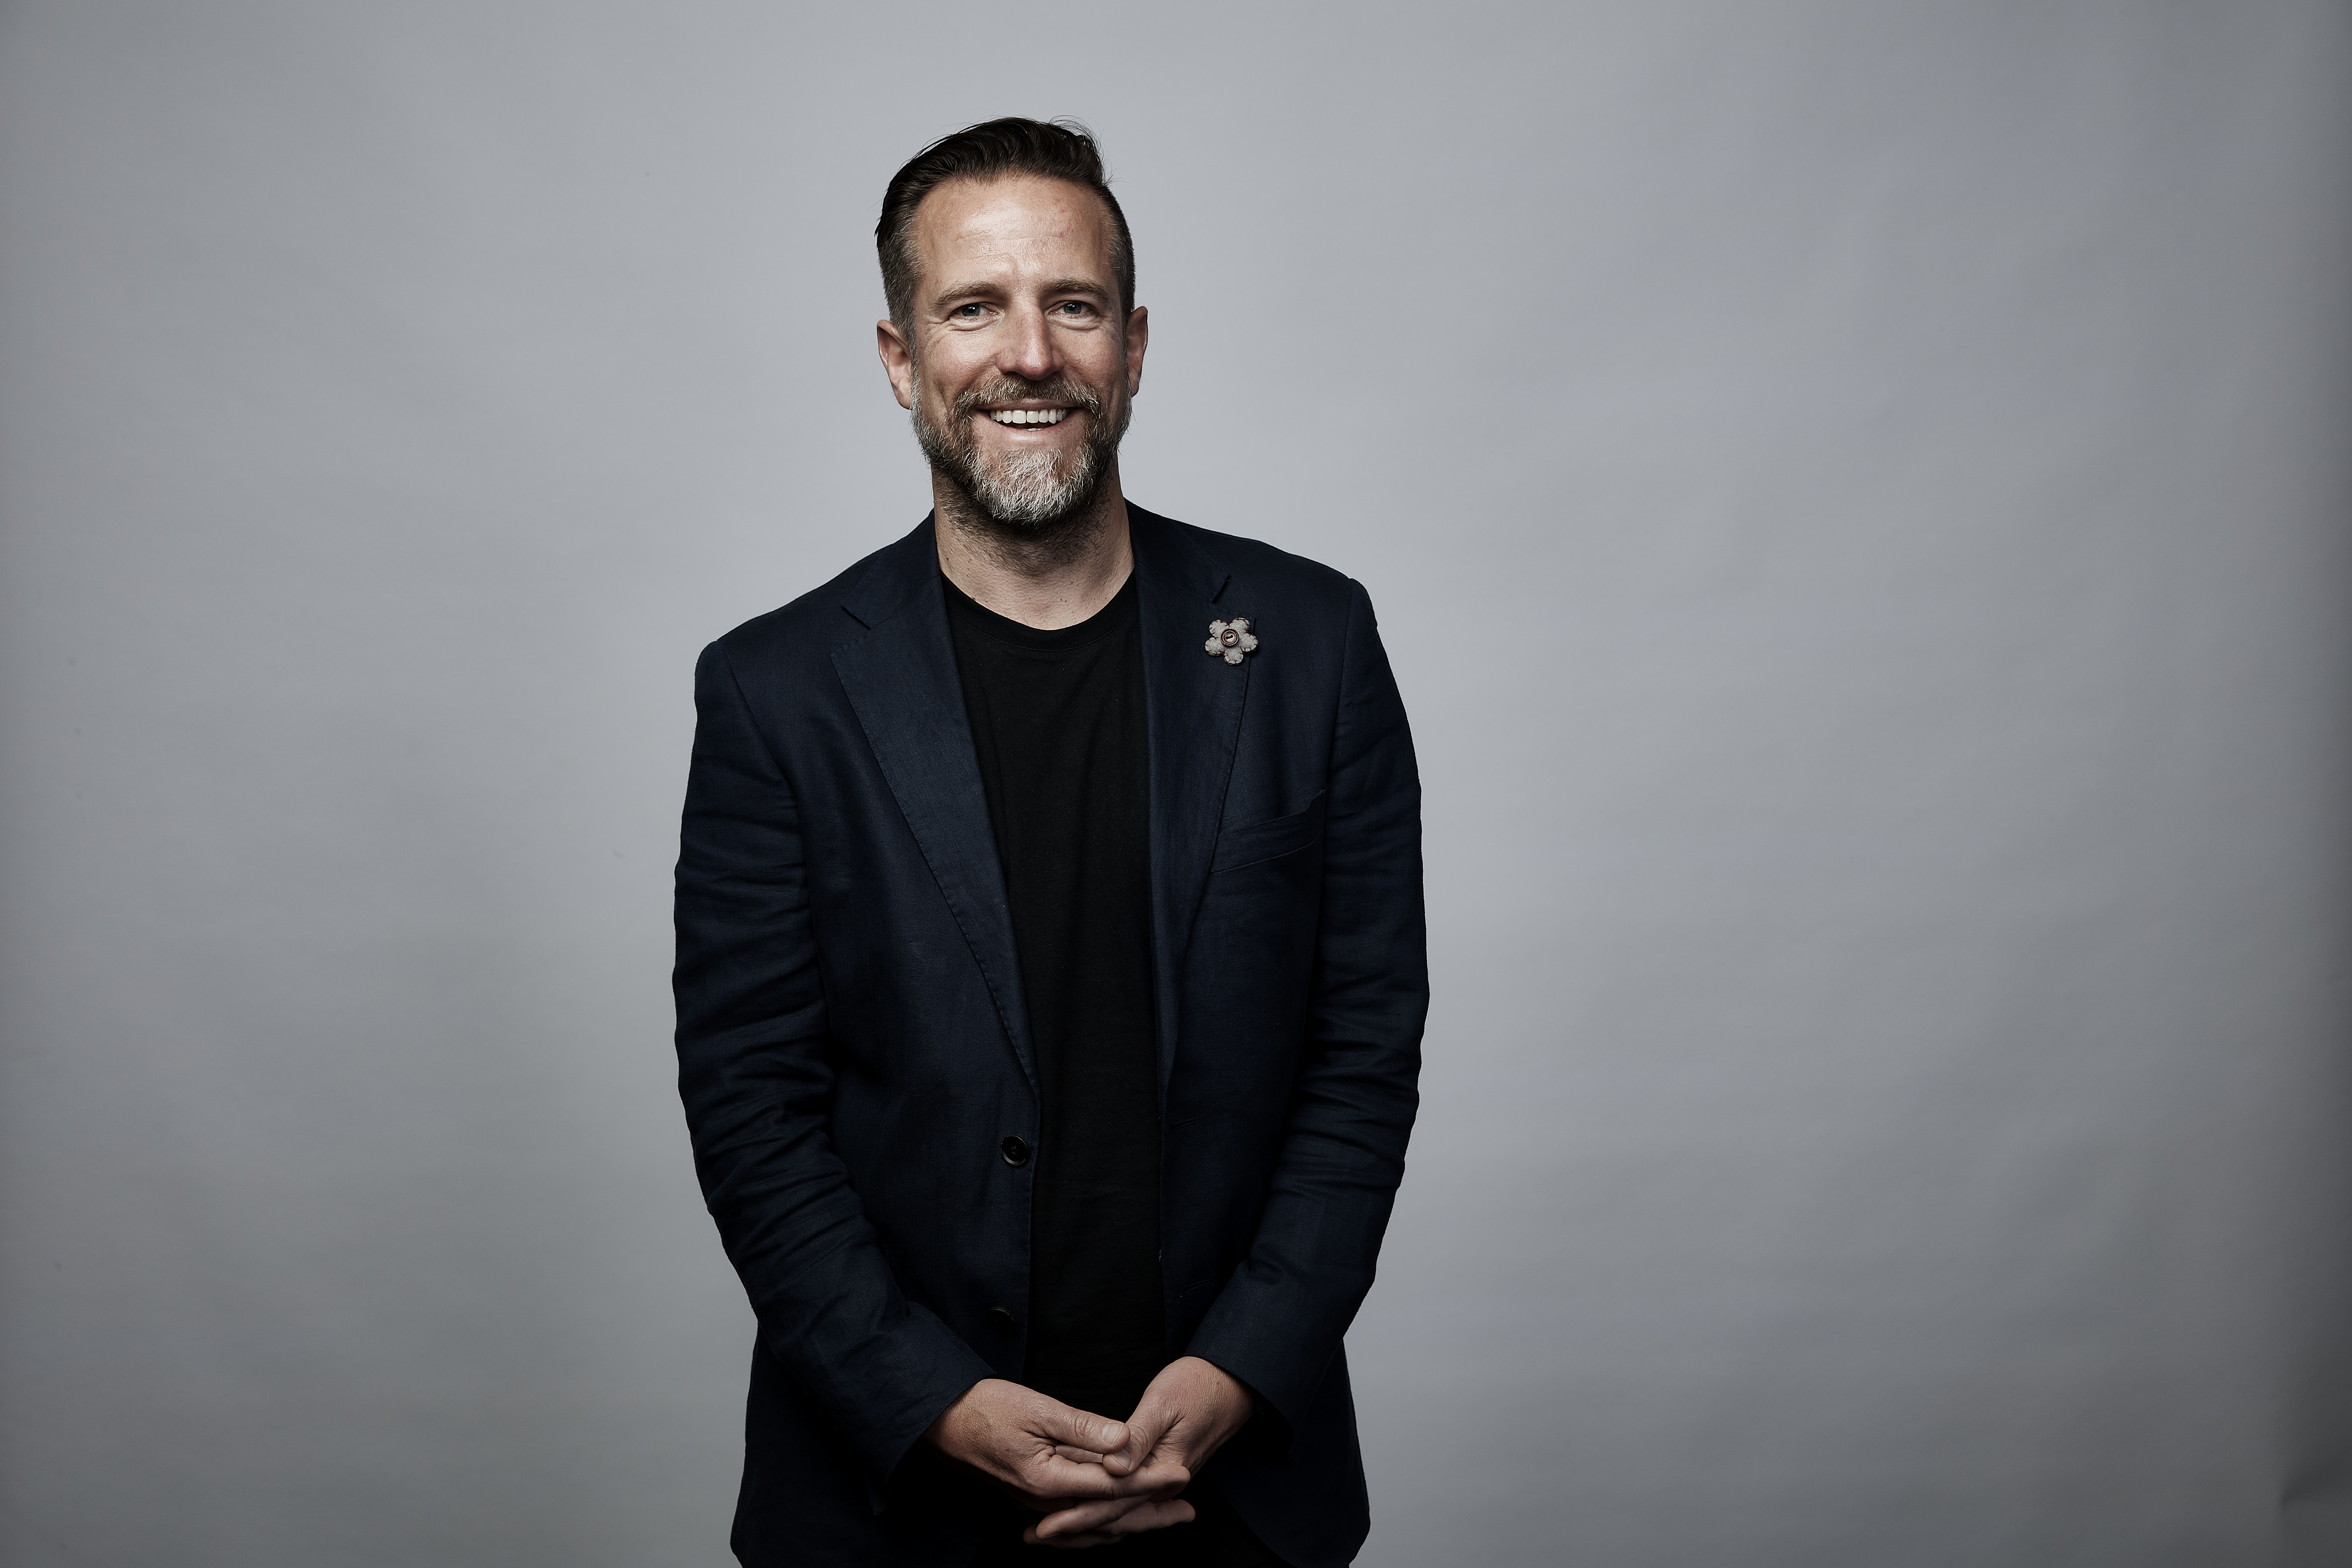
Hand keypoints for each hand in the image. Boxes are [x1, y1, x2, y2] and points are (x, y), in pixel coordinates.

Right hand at [922, 1379, 1189, 1517]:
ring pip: (1093, 1524)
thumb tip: (1124, 1440)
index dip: (1151, 1481)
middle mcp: (1042, 1502)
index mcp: (1047, 1479)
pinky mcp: (1029, 1499)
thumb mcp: (1036, 1409)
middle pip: (1108, 1515)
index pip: (1112, 1485)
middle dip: (1152, 1512)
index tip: (1183, 1474)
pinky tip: (1116, 1524)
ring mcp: (1034, 1505)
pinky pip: (1074, 1523)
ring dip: (1132, 1521)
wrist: (938, 1422)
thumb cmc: (983, 1409)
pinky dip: (1101, 1526)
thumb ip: (1082, 1427)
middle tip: (1189, 1510)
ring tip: (1166, 1519)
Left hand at [1027, 1357, 1254, 1547]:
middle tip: (1031, 1537)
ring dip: (1083, 1524)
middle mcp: (1163, 1486)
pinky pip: (1125, 1502)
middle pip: (1113, 1517)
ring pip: (1117, 1514)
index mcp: (1164, 1473)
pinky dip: (1099, 1509)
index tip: (1045, 1526)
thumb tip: (1112, 1467)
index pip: (1113, 1503)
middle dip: (1072, 1528)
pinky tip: (1077, 1510)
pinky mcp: (1157, 1474)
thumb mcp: (1165, 1405)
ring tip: (1046, 1531)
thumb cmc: (1198, 1386)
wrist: (1233, 1383)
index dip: (1077, 1515)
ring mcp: (1161, 1483)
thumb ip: (1137, 1437)